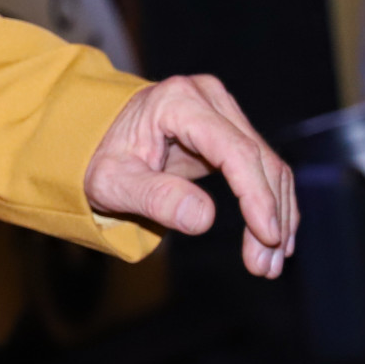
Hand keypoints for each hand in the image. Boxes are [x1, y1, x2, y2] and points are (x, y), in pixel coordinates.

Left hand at [82, 75, 297, 277]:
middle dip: (270, 215)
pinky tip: (273, 239)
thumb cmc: (96, 158)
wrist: (88, 137)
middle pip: (258, 159)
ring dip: (277, 216)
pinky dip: (268, 204)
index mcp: (177, 101)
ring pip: (267, 165)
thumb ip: (155, 197)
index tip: (268, 237)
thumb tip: (205, 218)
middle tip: (266, 266)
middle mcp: (206, 97)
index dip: (257, 196)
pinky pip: (259, 168)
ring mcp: (221, 109)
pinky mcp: (228, 127)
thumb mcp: (112, 182)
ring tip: (269, 263)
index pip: (235, 150)